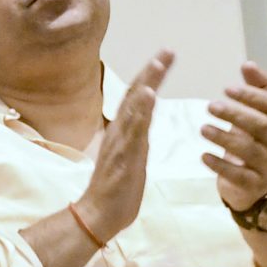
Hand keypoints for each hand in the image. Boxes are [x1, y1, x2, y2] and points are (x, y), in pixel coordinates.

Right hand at [75, 51, 172, 242]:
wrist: (98, 215)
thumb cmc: (115, 193)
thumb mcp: (131, 160)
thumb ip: (136, 141)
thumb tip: (142, 127)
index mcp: (124, 134)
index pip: (137, 99)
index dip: (150, 77)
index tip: (165, 57)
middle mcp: (120, 133)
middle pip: (135, 95)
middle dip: (152, 71)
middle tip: (168, 50)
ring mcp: (121, 143)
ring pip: (134, 107)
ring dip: (147, 82)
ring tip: (159, 62)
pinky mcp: (124, 155)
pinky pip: (133, 129)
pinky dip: (141, 109)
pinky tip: (149, 94)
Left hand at [202, 61, 266, 211]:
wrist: (254, 185)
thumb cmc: (254, 142)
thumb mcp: (257, 115)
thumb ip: (256, 89)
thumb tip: (248, 63)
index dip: (252, 96)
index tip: (227, 88)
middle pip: (263, 127)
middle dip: (237, 115)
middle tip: (210, 106)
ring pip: (251, 151)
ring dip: (225, 138)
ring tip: (203, 129)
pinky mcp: (254, 184)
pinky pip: (239, 176)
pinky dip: (220, 166)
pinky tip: (203, 156)